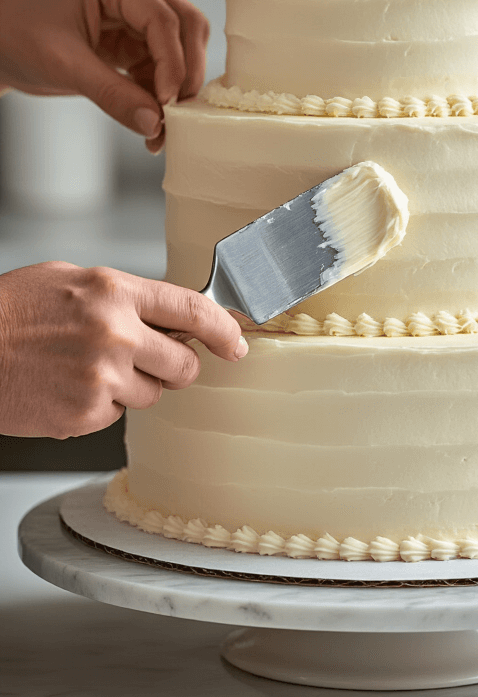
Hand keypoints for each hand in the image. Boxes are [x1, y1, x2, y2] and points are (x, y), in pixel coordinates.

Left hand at [0, 0, 208, 152]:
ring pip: (180, 46)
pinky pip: (161, 63)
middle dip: (185, 72)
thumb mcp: (64, 66)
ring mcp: (134, 8)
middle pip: (185, 25)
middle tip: (177, 114)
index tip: (168, 103)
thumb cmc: (15, 35)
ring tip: (161, 126)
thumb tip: (154, 123)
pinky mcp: (132, 34)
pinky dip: (160, 92)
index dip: (173, 63)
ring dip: (176, 87)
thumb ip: (113, 95)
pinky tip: (151, 119)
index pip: (163, 18)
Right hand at [0, 263, 246, 438]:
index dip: (225, 329)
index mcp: (114, 292)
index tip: (236, 342)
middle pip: (184, 365)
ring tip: (84, 368)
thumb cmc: (10, 313)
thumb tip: (166, 314)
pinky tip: (66, 387)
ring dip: (130, 387)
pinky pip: (116, 415)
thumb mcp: (70, 281)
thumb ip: (123, 296)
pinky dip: (98, 406)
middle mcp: (114, 334)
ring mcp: (101, 378)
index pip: (193, 310)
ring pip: (152, 394)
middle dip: (175, 367)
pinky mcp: (86, 414)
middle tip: (147, 361)